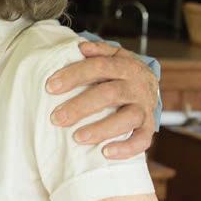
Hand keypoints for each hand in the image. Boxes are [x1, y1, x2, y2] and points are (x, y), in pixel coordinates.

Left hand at [46, 41, 158, 158]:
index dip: (74, 75)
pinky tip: (105, 153)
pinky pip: (142, 141)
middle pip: (109, 94)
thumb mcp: (112, 56)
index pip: (99, 67)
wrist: (150, 85)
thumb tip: (81, 47)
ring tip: (77, 138)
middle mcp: (137, 86)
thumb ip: (98, 51)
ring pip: (127, 118)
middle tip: (56, 118)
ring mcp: (145, 107)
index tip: (50, 87)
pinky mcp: (149, 127)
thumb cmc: (120, 72)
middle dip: (80, 106)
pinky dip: (126, 148)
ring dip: (101, 128)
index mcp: (126, 66)